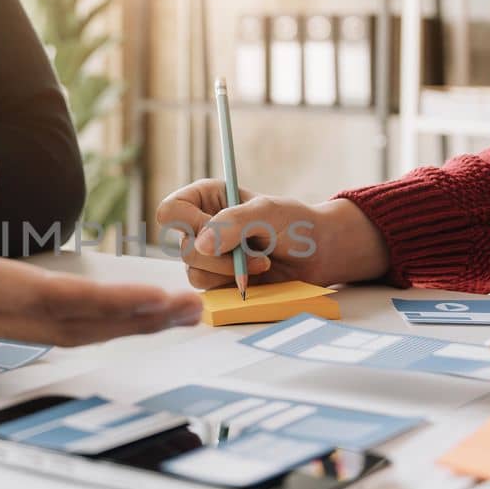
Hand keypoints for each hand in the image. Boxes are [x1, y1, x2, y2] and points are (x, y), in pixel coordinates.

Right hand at [0, 141, 203, 345]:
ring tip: (170, 314)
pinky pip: (40, 328)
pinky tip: (119, 313)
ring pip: (54, 333)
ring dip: (115, 327)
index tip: (157, 295)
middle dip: (129, 321)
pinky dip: (88, 323)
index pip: (42, 298)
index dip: (106, 301)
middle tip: (189, 310)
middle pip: (60, 326)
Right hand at [155, 179, 389, 289]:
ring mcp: (207, 255)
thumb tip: (202, 244)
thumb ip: (232, 223)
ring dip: (228, 271)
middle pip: (182, 247)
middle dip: (219, 255)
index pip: (171, 211)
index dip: (189, 224)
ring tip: (260, 263)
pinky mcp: (216, 280)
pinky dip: (231, 284)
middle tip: (250, 251)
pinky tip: (253, 277)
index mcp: (205, 198)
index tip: (219, 230)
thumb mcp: (266, 212)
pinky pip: (207, 289)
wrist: (318, 254)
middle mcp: (200, 226)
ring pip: (193, 271)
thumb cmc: (294, 223)